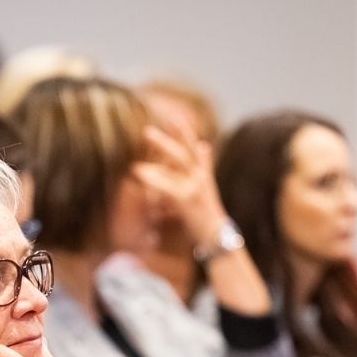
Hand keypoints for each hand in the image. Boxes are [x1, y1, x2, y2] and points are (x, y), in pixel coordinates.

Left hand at [131, 123, 226, 246]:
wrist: (218, 238)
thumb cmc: (207, 216)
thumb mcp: (206, 187)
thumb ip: (204, 164)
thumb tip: (204, 144)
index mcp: (203, 175)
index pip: (194, 149)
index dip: (186, 133)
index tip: (175, 118)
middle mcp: (201, 178)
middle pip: (184, 153)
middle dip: (167, 141)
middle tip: (146, 131)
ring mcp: (196, 187)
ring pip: (177, 165)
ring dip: (159, 156)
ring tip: (139, 151)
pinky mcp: (189, 199)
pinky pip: (168, 185)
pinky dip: (153, 178)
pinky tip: (139, 172)